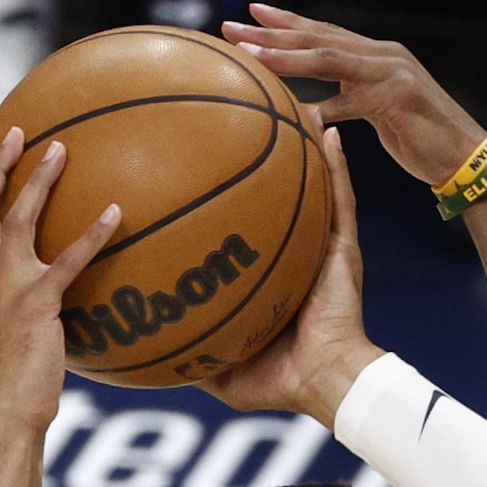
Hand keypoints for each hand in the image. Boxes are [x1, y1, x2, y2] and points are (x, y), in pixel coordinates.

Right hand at [0, 115, 122, 432]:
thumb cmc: (16, 381)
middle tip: (17, 131)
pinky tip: (117, 213)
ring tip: (62, 149)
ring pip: (19, 219)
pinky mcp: (37, 304)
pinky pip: (69, 261)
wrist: (8, 410)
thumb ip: (23, 304)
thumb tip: (50, 296)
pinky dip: (93, 235)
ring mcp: (9, 288)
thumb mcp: (12, 333)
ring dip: (39, 181)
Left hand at [203, 121, 384, 418]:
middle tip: (232, 120)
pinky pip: (341, 198)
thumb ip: (185, 352)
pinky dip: (337, 165)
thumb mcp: (218, 368)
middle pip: (276, 196)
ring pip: (313, 185)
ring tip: (289, 103)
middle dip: (261, 159)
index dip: (223, 200)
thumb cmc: (279, 380)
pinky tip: (326, 132)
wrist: (327, 384)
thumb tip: (141, 345)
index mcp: (269, 275)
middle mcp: (295, 253)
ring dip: (304, 145)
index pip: (244, 230)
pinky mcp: (345, 247)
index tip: (192, 168)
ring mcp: (322, 247)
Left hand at [223, 4, 486, 189]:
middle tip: (231, 27)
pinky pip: (352, 104)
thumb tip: (313, 106)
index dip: (286, 22)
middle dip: (271, 32)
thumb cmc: (420, 138)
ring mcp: (392, 73)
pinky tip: (296, 116)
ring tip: (249, 56)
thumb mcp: (380, 109)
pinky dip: (324, 111)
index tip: (249, 12)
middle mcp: (383, 54)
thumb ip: (351, 96)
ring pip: (329, 60)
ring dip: (286, 58)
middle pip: (318, 38)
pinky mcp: (399, 100)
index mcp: (376, 54)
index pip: (323, 31)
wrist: (467, 156)